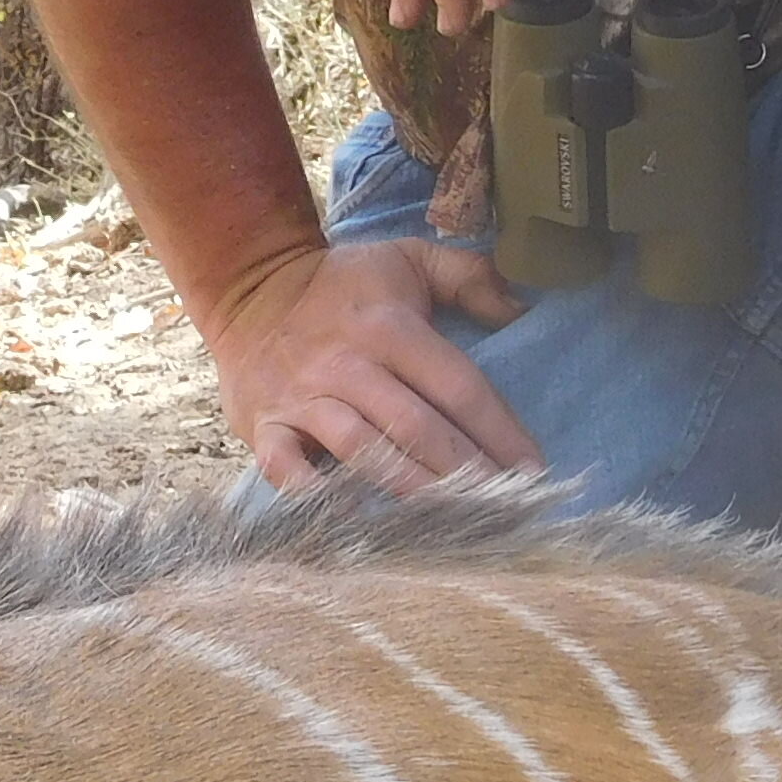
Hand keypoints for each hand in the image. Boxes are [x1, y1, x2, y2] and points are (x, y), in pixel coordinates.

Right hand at [210, 236, 536, 490]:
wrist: (248, 286)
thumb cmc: (342, 284)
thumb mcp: (409, 259)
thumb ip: (470, 277)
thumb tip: (523, 308)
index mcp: (390, 326)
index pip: (458, 386)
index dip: (500, 431)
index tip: (533, 470)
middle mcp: (348, 364)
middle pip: (418, 427)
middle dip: (467, 471)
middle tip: (506, 510)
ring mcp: (303, 398)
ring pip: (364, 451)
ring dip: (412, 489)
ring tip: (454, 522)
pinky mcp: (265, 426)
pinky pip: (287, 469)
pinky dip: (316, 498)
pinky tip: (353, 521)